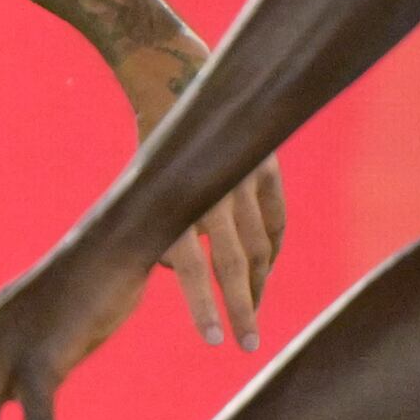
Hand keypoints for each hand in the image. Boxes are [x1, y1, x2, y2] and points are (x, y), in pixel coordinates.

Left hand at [109, 41, 287, 349]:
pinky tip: (265, 275)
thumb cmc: (150, 144)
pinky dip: (273, 250)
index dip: (203, 305)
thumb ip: (159, 230)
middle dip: (243, 309)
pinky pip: (277, 220)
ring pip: (261, 245)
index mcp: (176, 198)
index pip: (193, 265)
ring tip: (252, 317)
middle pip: (235, 263)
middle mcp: (215, 190)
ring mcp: (247, 176)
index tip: (214, 342)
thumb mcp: (142, 186)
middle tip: (247, 346)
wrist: (173, 73)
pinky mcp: (268, 166)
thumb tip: (183, 272)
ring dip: (258, 285)